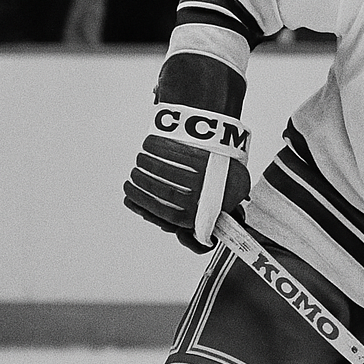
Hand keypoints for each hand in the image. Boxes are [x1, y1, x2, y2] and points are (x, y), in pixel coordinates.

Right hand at [123, 133, 249, 252]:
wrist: (235, 164)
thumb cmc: (209, 188)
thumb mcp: (200, 207)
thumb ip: (175, 213)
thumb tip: (140, 211)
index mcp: (203, 218)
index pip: (167, 215)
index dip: (144, 204)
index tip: (128, 194)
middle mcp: (207, 202)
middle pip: (166, 193)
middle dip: (144, 183)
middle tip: (132, 174)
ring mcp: (211, 180)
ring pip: (171, 173)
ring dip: (150, 165)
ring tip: (139, 159)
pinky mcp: (213, 158)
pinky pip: (181, 153)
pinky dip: (162, 148)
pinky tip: (150, 144)